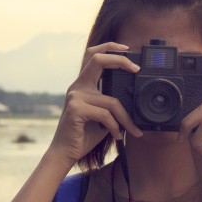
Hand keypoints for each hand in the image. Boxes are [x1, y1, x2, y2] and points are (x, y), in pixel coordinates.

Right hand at [49, 42, 143, 163]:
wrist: (65, 153)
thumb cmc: (84, 134)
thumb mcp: (102, 115)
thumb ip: (112, 104)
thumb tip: (134, 100)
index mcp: (83, 85)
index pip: (93, 56)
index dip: (110, 48)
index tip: (127, 50)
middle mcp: (77, 86)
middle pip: (97, 59)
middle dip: (119, 60)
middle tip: (136, 69)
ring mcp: (75, 96)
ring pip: (112, 101)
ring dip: (126, 118)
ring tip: (132, 130)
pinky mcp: (76, 109)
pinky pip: (105, 115)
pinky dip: (115, 127)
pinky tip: (116, 136)